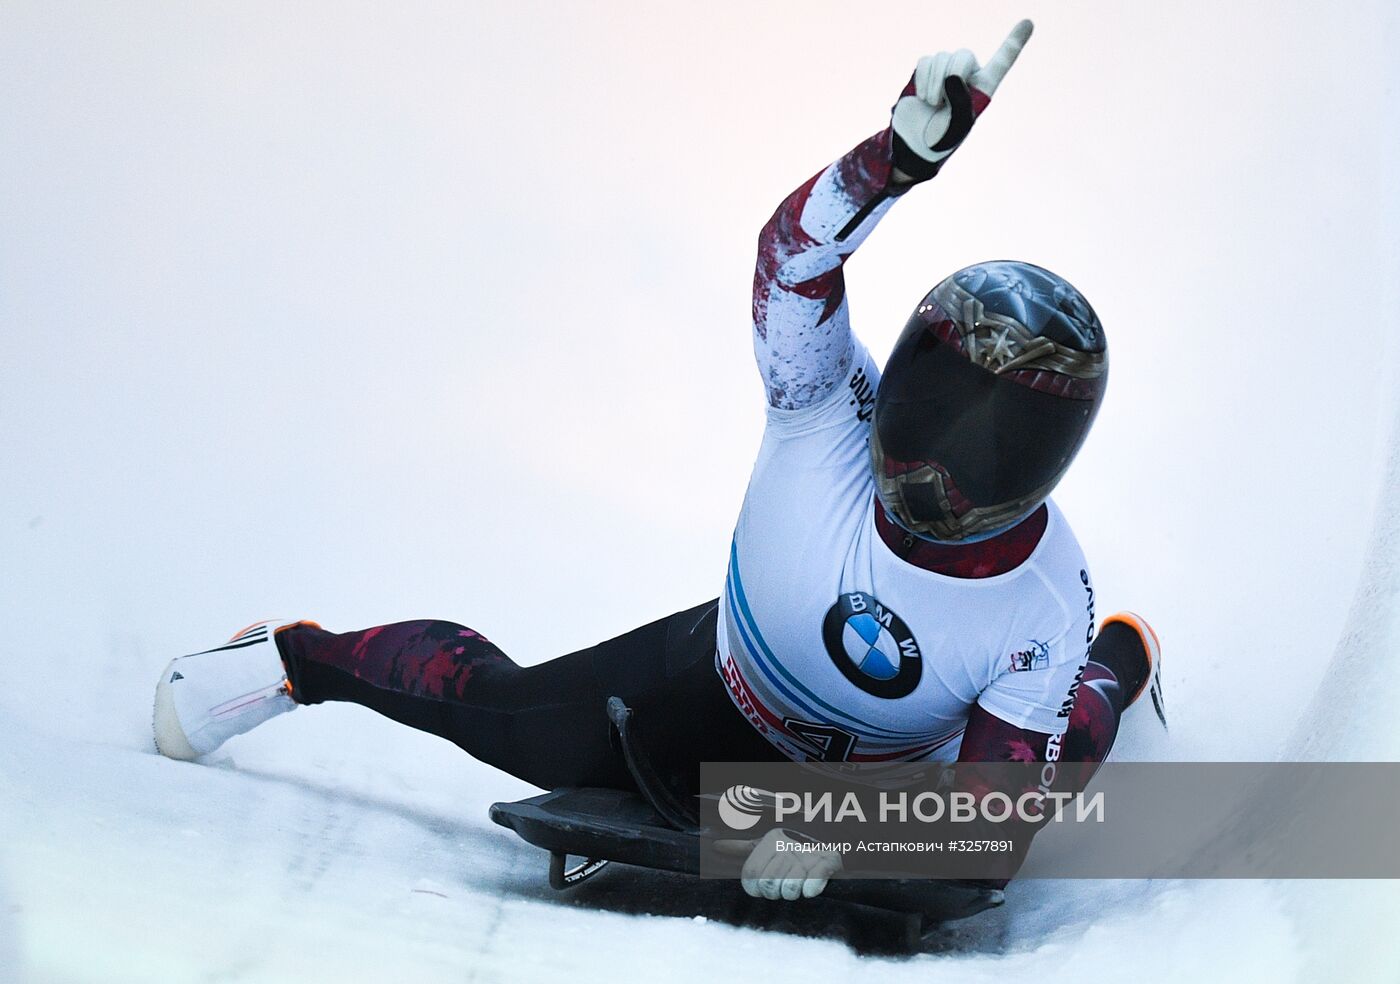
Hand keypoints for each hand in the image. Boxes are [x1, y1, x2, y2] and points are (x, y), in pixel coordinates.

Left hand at [715, 828, 841, 900]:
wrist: (829, 835)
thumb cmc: (792, 845)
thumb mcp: (766, 843)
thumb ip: (742, 847)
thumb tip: (717, 846)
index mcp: (770, 842)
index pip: (751, 874)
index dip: (753, 888)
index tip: (761, 889)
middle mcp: (787, 846)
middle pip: (769, 885)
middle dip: (774, 893)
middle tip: (781, 888)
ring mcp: (807, 854)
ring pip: (789, 889)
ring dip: (792, 893)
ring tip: (796, 886)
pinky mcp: (826, 861)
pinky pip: (812, 885)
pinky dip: (810, 890)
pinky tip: (810, 887)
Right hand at [890, 19, 1033, 182]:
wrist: (916, 144)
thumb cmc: (942, 138)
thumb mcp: (958, 124)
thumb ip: (960, 99)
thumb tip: (952, 75)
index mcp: (983, 87)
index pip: (1002, 61)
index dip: (1015, 41)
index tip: (1028, 23)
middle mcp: (967, 75)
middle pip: (964, 55)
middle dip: (951, 74)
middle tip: (941, 102)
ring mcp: (945, 70)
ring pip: (942, 57)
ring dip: (933, 82)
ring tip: (932, 104)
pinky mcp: (926, 70)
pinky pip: (926, 60)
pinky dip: (922, 78)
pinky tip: (922, 96)